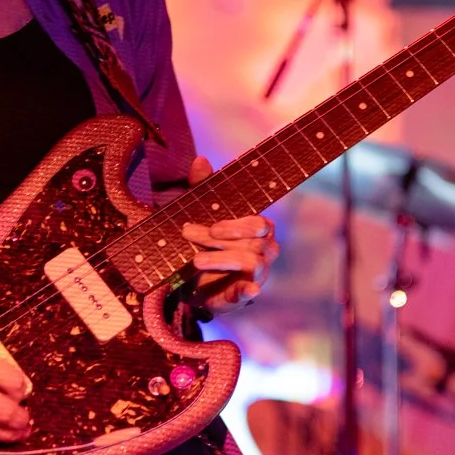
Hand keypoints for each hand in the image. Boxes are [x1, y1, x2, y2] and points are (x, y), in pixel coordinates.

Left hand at [181, 155, 278, 315]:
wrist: (193, 277)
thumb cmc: (204, 240)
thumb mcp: (201, 212)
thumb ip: (203, 187)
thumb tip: (200, 159)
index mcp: (259, 229)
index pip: (260, 225)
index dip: (237, 226)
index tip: (212, 228)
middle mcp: (265, 250)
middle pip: (252, 244)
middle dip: (219, 241)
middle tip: (189, 236)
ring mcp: (258, 274)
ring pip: (251, 263)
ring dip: (221, 260)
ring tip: (195, 260)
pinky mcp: (244, 294)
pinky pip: (251, 292)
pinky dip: (250, 290)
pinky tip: (248, 290)